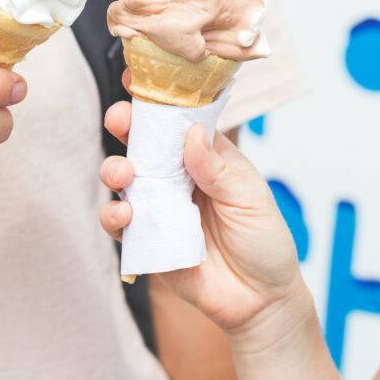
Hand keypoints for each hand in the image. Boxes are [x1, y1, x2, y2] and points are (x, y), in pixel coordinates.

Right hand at [100, 99, 302, 336]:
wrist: (262, 302)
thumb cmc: (264, 241)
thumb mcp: (250, 197)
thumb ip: (217, 168)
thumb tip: (191, 134)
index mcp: (205, 157)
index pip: (177, 120)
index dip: (157, 98)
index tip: (136, 77)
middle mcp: (177, 176)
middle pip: (142, 142)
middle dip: (124, 125)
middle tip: (118, 120)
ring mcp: (160, 206)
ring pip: (123, 178)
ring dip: (115, 169)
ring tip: (123, 174)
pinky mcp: (148, 240)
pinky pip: (120, 224)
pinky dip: (114, 216)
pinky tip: (125, 215)